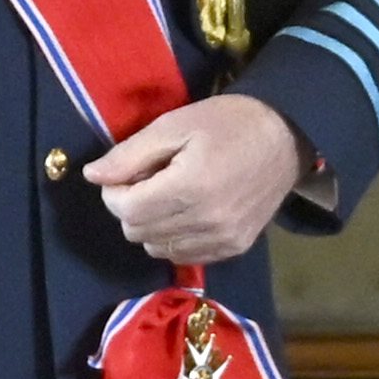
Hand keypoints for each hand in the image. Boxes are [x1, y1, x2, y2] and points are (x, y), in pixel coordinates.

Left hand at [85, 92, 306, 263]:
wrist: (287, 136)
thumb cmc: (227, 122)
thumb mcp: (174, 125)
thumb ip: (130, 154)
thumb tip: (92, 176)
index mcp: (188, 187)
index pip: (125, 209)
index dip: (115, 191)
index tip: (127, 172)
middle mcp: (205, 221)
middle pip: (136, 232)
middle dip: (131, 207)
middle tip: (148, 180)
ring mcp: (222, 240)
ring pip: (157, 249)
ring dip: (151, 225)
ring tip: (169, 195)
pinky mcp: (234, 248)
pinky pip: (183, 256)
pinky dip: (174, 238)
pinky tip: (186, 212)